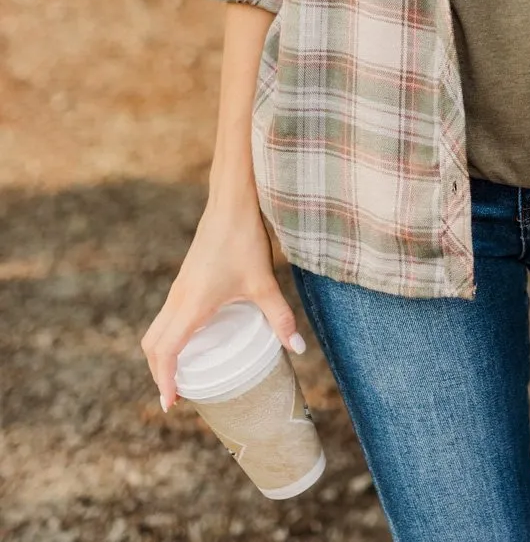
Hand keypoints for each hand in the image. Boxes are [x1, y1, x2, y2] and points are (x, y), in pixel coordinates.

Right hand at [140, 196, 304, 412]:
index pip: (166, 351)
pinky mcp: (185, 278)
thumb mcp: (264, 282)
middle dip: (158, 373)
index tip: (171, 404)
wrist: (231, 202)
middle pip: (153, 344)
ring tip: (180, 375)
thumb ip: (280, 317)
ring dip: (161, 354)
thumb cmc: (244, 239)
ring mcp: (179, 287)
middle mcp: (178, 298)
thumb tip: (299, 349)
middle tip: (177, 396)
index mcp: (192, 304)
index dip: (165, 381)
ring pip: (156, 328)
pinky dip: (167, 336)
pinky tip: (191, 340)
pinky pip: (166, 315)